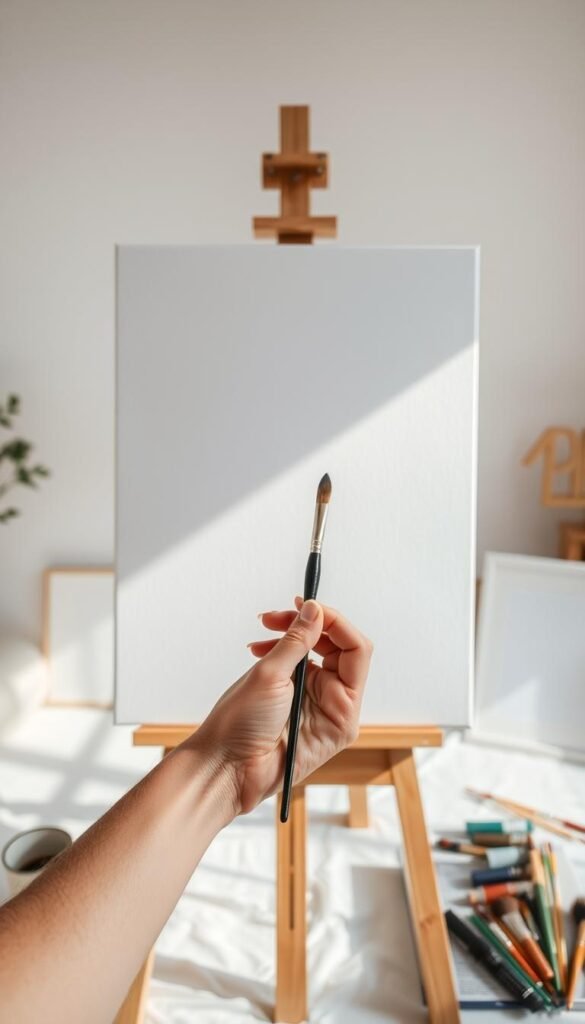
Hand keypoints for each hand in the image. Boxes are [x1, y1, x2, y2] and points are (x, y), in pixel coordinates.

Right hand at [192, 598, 372, 815]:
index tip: (309, 605)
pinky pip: (298, 665)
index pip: (356, 651)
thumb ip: (297, 641)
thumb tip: (314, 611)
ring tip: (264, 628)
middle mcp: (334, 707)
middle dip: (309, 624)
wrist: (218, 769)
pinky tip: (258, 647)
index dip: (335, 622)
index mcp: (343, 710)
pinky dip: (280, 650)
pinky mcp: (295, 700)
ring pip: (316, 653)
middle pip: (338, 648)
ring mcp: (315, 703)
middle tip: (280, 613)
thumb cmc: (246, 740)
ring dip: (291, 634)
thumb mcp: (272, 680)